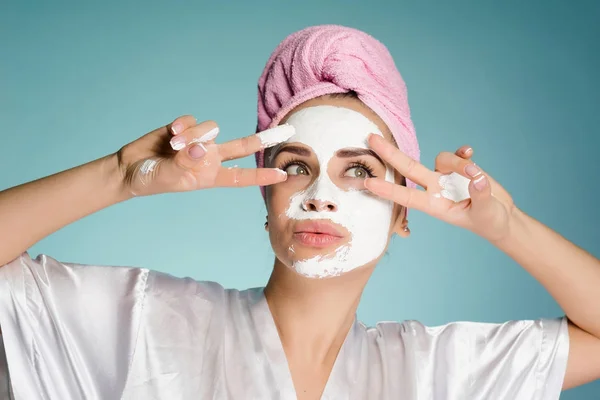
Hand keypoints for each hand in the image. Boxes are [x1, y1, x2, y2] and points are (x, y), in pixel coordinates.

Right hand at [116, 116, 291, 196]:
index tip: (283, 175)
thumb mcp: (169, 176)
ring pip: (211, 129)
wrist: (129, 169)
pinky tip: (170, 134)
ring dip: (194, 135)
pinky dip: (182, 126)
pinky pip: (192, 120)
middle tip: (288, 131)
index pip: (242, 176)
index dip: (262, 175)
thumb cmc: (151, 180)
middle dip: (265, 138)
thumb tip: (201, 148)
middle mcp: (209, 158)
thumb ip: (185, 163)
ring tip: (174, 146)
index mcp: (210, 176)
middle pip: (243, 146)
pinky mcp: (185, 128)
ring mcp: (198, 142)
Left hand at [364, 134, 515, 241]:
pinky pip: (458, 154)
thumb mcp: (486, 213)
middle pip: (409, 167)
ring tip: (478, 177)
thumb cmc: (489, 221)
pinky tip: (471, 151)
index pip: (407, 196)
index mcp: (435, 205)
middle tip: (370, 138)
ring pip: (442, 158)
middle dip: (390, 153)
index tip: (368, 183)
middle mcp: (436, 188)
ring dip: (458, 163)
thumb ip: (481, 195)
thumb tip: (477, 177)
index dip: (388, 190)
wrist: (501, 216)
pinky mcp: (462, 168)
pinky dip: (464, 153)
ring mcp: (447, 176)